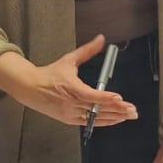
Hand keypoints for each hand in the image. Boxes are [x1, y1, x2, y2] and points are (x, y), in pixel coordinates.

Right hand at [11, 35, 136, 127]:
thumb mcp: (69, 60)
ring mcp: (70, 113)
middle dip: (117, 110)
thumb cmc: (49, 75)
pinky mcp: (69, 120)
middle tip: (132, 110)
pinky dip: (103, 122)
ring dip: (113, 118)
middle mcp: (70, 103)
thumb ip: (87, 51)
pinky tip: (115, 120)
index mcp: (70, 87)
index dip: (106, 98)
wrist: (30, 88)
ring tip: (128, 116)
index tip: (119, 98)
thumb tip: (100, 39)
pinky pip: (89, 123)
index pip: (91, 95)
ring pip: (95, 118)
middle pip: (97, 109)